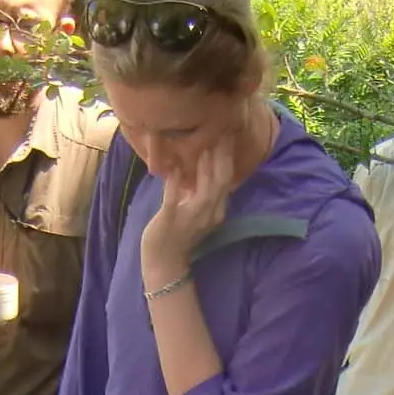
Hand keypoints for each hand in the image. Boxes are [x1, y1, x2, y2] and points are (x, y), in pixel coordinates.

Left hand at [139, 135, 237, 289]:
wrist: (165, 263)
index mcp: (216, 210)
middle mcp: (209, 214)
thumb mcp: (196, 212)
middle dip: (222, 155)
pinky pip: (173, 200)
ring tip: (202, 144)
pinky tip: (174, 168)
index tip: (227, 134)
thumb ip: (200, 192)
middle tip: (220, 130)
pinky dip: (174, 184)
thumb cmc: (179, 235)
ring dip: (204, 167)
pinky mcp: (170, 221)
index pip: (227, 180)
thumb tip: (201, 165)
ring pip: (205, 190)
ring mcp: (191, 219)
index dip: (228, 157)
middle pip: (221, 181)